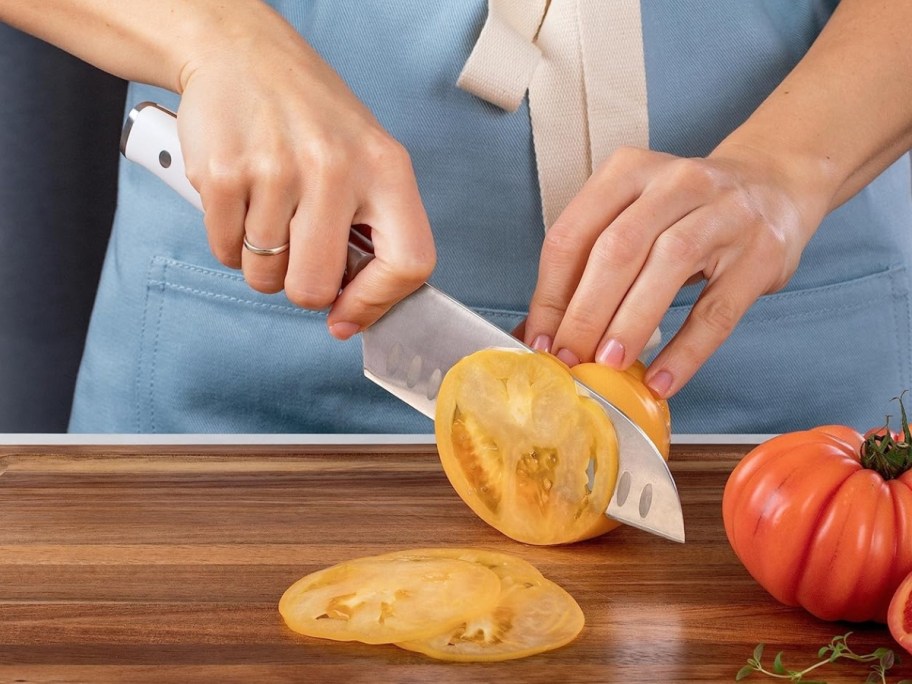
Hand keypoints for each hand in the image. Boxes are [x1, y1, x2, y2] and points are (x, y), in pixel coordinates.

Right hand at [176, 5, 434, 338]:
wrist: (243, 52)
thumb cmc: (311, 115)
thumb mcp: (367, 157)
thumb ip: (374, 228)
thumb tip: (353, 308)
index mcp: (386, 169)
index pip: (408, 263)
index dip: (377, 303)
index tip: (348, 314)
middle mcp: (335, 168)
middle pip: (314, 287)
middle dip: (301, 288)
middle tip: (298, 255)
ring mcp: (276, 170)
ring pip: (264, 275)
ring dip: (262, 260)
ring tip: (268, 212)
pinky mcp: (223, 173)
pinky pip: (225, 251)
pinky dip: (229, 241)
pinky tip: (241, 200)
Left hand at [523, 144, 826, 397]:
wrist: (776, 184)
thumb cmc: (686, 212)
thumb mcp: (635, 215)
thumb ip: (590, 264)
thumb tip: (541, 333)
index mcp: (628, 171)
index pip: (573, 235)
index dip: (551, 294)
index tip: (540, 339)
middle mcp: (675, 183)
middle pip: (617, 249)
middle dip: (584, 312)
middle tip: (568, 358)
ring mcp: (724, 213)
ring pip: (667, 267)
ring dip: (631, 324)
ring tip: (608, 365)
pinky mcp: (761, 253)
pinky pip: (718, 309)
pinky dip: (687, 350)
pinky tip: (662, 379)